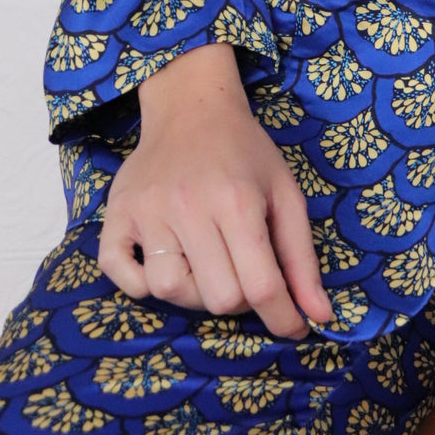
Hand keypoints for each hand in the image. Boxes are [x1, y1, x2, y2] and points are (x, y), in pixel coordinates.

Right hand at [96, 44, 335, 339]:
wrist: (192, 106)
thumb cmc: (246, 151)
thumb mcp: (285, 193)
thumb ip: (302, 258)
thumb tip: (319, 318)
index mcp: (238, 201)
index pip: (260, 285)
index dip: (282, 317)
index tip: (294, 327)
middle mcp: (189, 208)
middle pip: (217, 297)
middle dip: (239, 299)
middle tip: (242, 270)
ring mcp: (147, 213)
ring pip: (170, 293)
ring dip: (194, 292)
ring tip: (206, 262)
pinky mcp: (115, 215)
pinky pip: (121, 277)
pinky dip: (142, 285)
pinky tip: (167, 260)